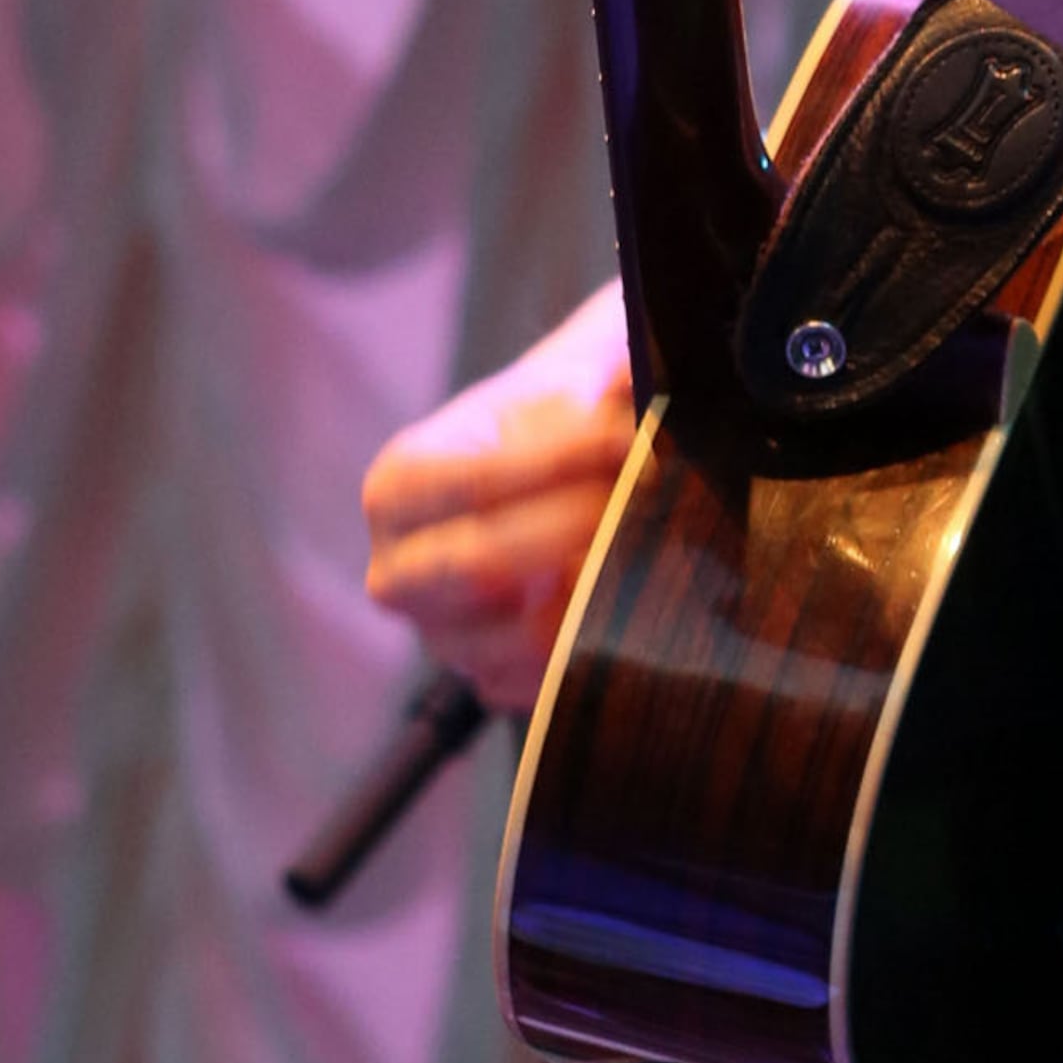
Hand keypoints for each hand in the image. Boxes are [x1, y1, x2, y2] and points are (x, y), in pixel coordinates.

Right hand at [361, 285, 636, 712]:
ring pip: (521, 633)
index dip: (552, 460)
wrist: (581, 470)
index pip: (465, 481)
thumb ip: (601, 382)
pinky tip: (648, 593)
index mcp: (400, 487)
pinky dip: (604, 640)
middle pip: (479, 564)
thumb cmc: (569, 415)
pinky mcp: (495, 684)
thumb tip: (648, 408)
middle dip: (578, 525)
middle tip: (654, 488)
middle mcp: (400, 571)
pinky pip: (549, 681)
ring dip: (601, 587)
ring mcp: (445, 638)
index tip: (628, 435)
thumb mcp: (574, 378)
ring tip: (662, 538)